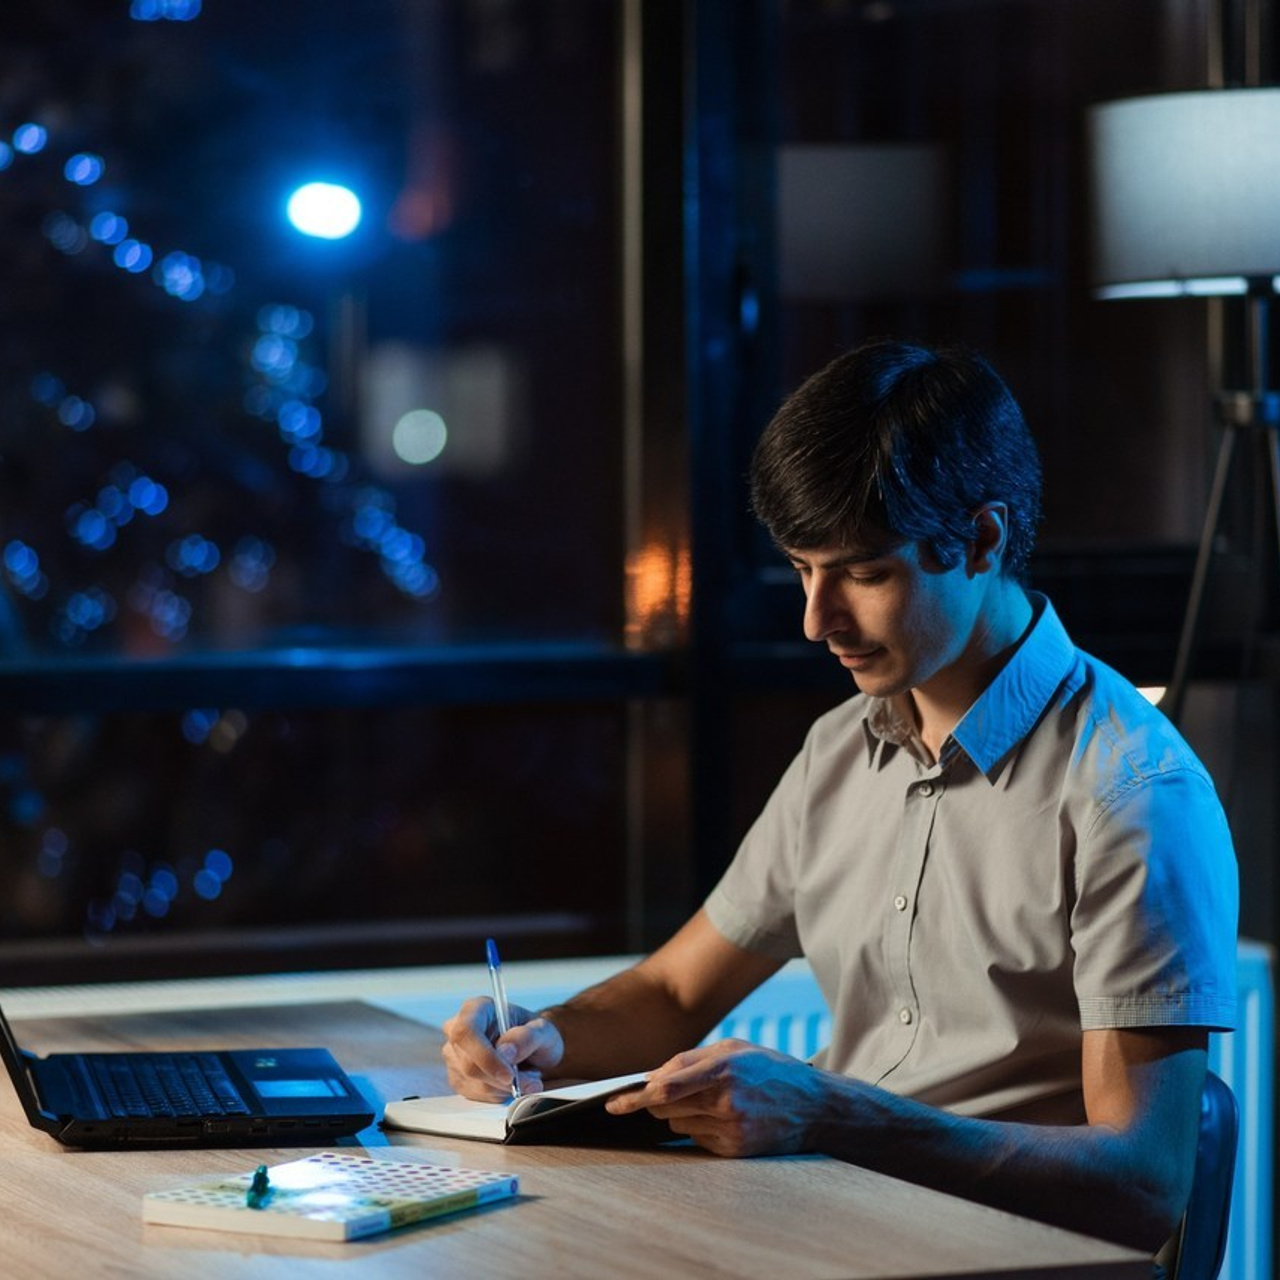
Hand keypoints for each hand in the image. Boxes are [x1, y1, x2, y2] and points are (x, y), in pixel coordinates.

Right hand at [440, 996, 565, 1100]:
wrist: (532, 1049)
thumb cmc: (534, 1033)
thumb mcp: (543, 1030)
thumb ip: (527, 1037)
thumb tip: (505, 1052)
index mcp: (476, 1009)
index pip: (466, 1032)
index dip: (485, 1056)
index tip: (509, 1075)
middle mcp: (457, 1030)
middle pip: (469, 1064)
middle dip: (502, 1079)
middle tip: (530, 1079)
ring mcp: (454, 1056)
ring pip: (475, 1084)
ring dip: (505, 1087)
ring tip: (525, 1075)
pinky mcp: (458, 1078)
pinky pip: (477, 1096)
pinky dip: (500, 1094)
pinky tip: (510, 1082)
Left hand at [604, 1039, 828, 1156]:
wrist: (815, 1106)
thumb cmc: (769, 1069)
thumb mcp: (733, 1049)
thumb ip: (689, 1060)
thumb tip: (650, 1077)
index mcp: (722, 1069)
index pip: (666, 1089)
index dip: (634, 1098)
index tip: (612, 1104)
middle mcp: (725, 1101)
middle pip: (666, 1108)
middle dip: (659, 1101)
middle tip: (670, 1093)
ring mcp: (731, 1130)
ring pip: (679, 1126)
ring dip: (682, 1114)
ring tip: (713, 1101)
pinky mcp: (736, 1150)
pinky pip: (698, 1141)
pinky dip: (701, 1129)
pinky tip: (725, 1117)